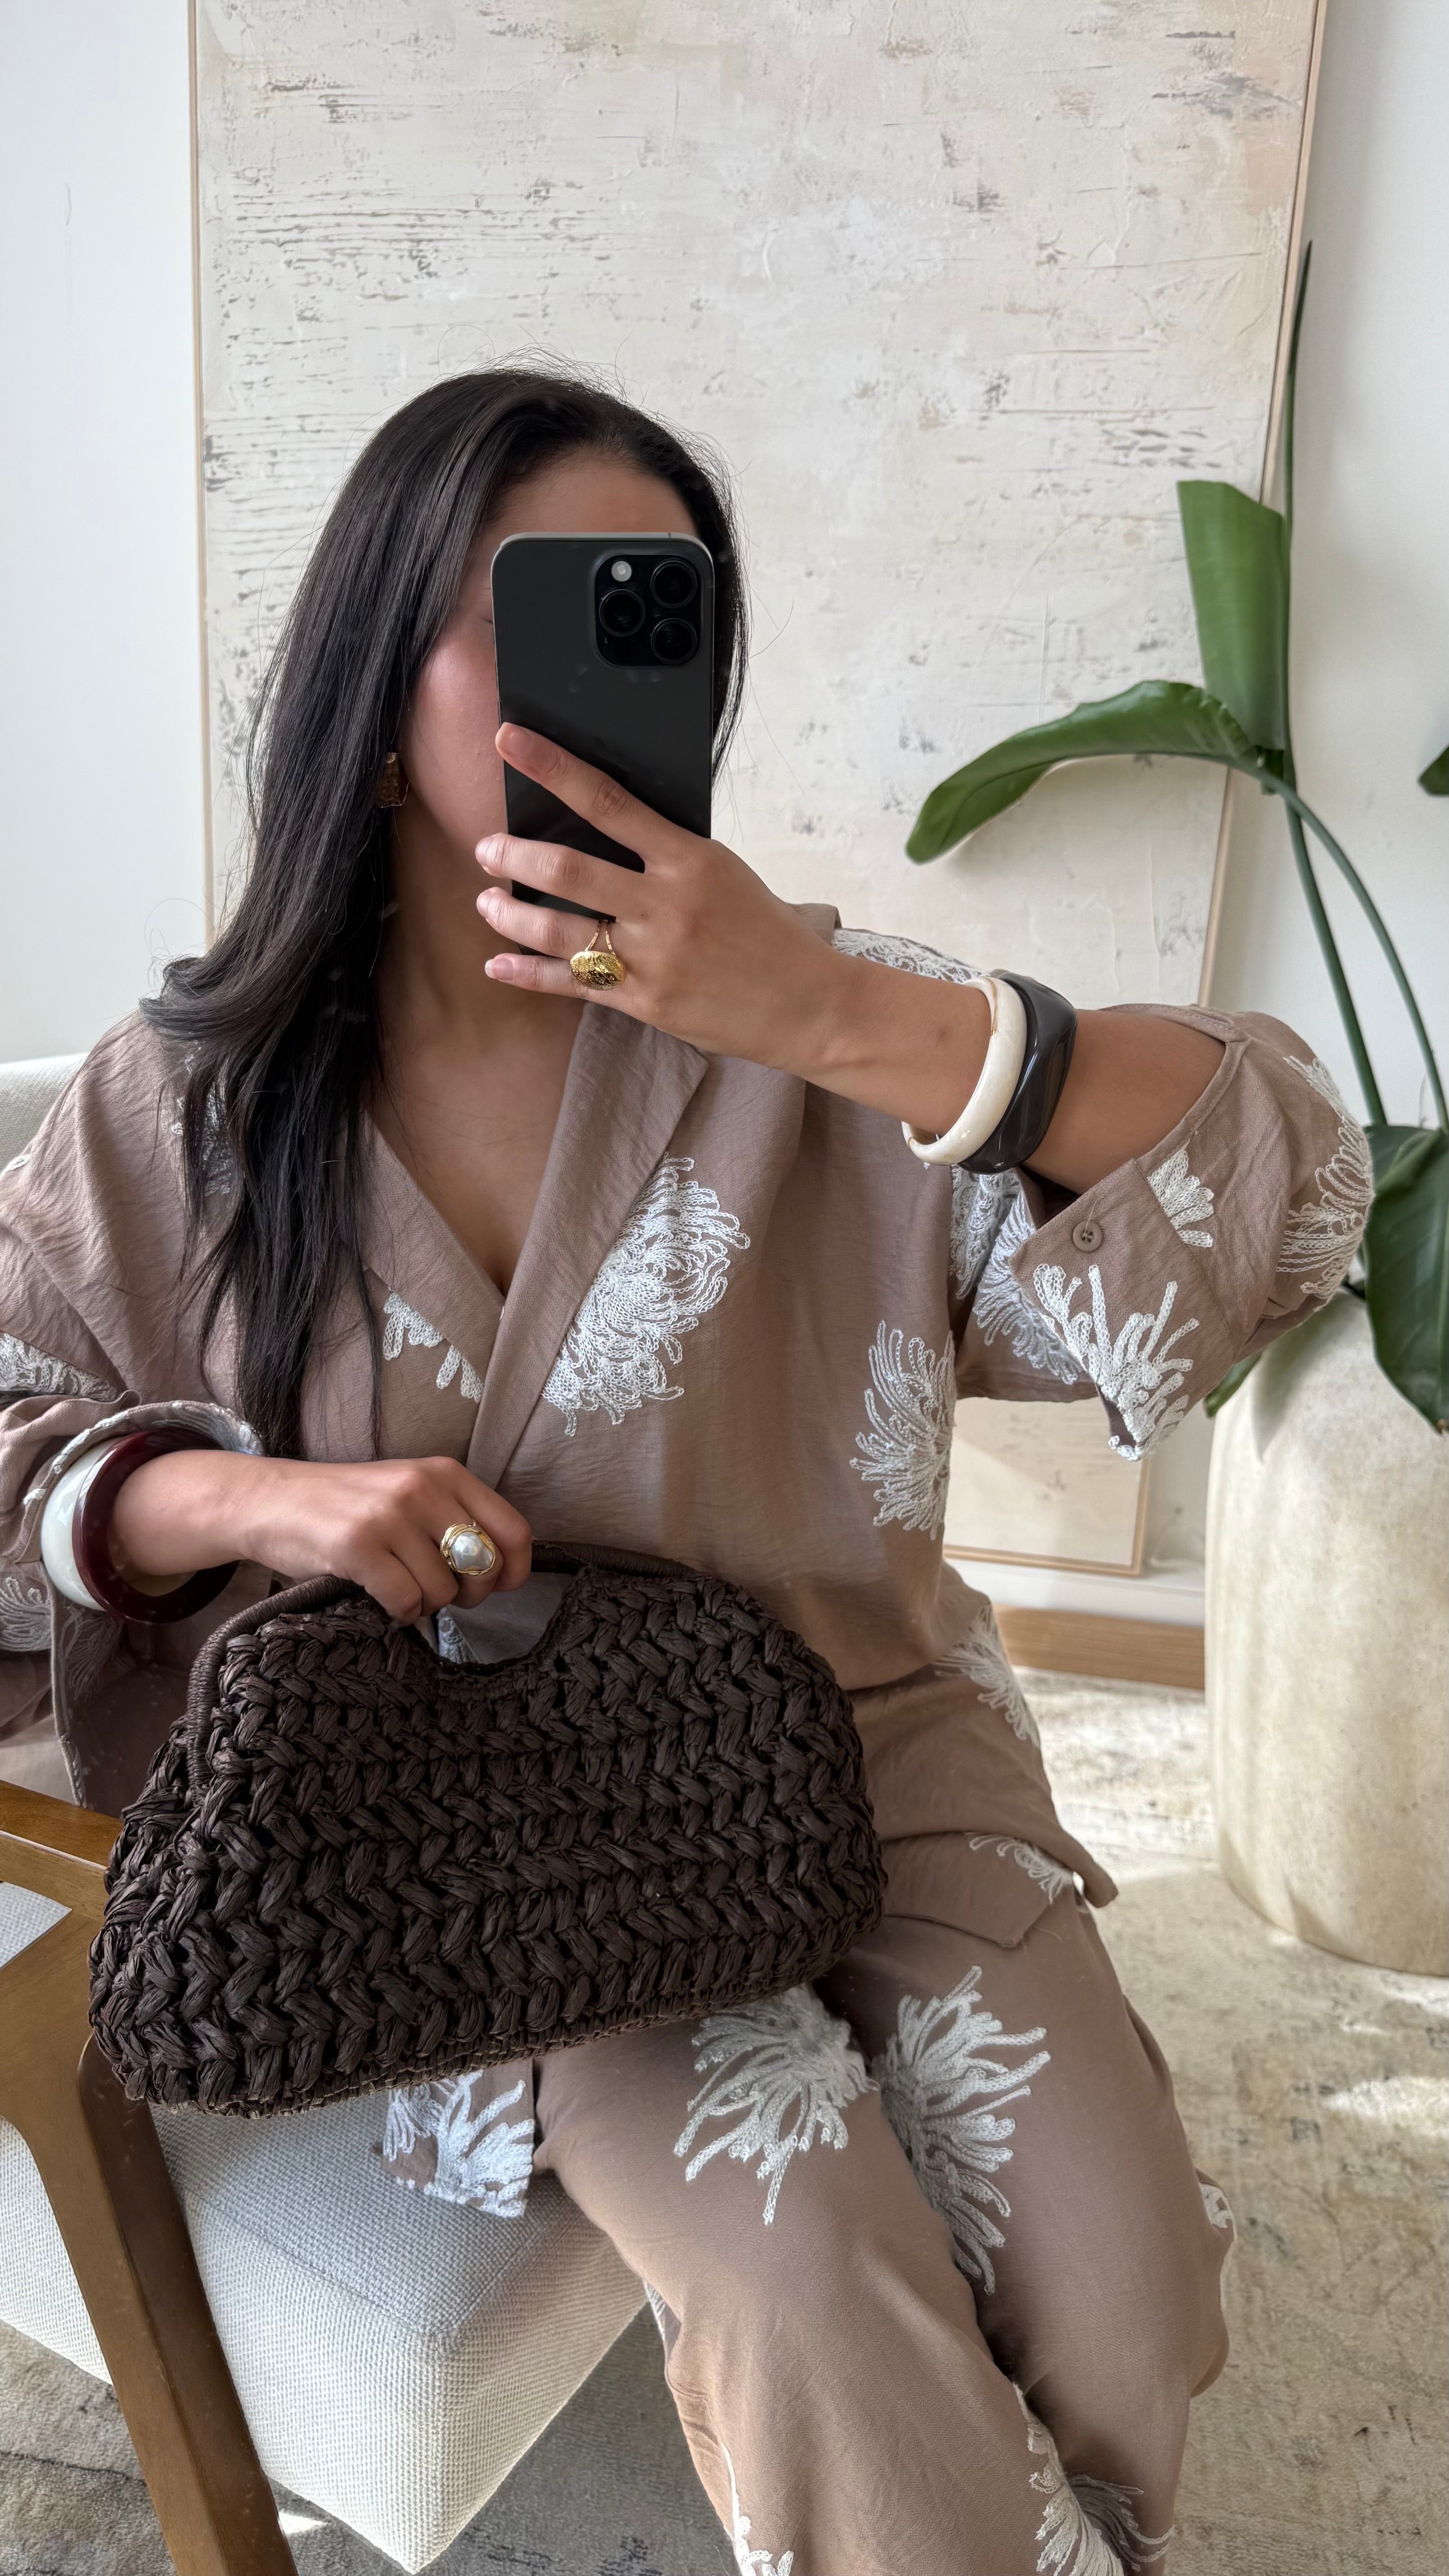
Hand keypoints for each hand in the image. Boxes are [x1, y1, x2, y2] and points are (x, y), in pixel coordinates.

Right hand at [107, 1450, 531, 1624]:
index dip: (514, 1570)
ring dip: (424, 1603)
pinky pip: (406, 1602)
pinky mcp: (358, 1547)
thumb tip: (499, 1573)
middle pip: (483, 1568)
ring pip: (443, 1591)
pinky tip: (379, 1596)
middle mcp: (422, 1489)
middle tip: (435, 1590)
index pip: (513, 1530)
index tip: (499, 1588)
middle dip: (466, 1593)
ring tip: (396, 1586)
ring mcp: (390, 1516)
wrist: (269, 1500)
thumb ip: (454, 1520)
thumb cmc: (346, 1505)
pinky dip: (398, 1612)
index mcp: (445, 1473)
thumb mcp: (408, 1493)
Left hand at [475, 723, 851, 1071]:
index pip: (607, 800)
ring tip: (488, 903)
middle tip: (488, 849)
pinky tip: (499, 965)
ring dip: (511, 914)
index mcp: (689, 859)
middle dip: (515, 855)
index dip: (552, 767)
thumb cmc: (765, 933)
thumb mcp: (724, 873)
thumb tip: (606, 828)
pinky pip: (571, 984)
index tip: (511, 740)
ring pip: (559, 930)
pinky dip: (527, 974)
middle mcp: (666, 906)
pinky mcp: (644, 1001)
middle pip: (568, 869)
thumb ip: (667, 855)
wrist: (807, 1004)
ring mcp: (653, 957)